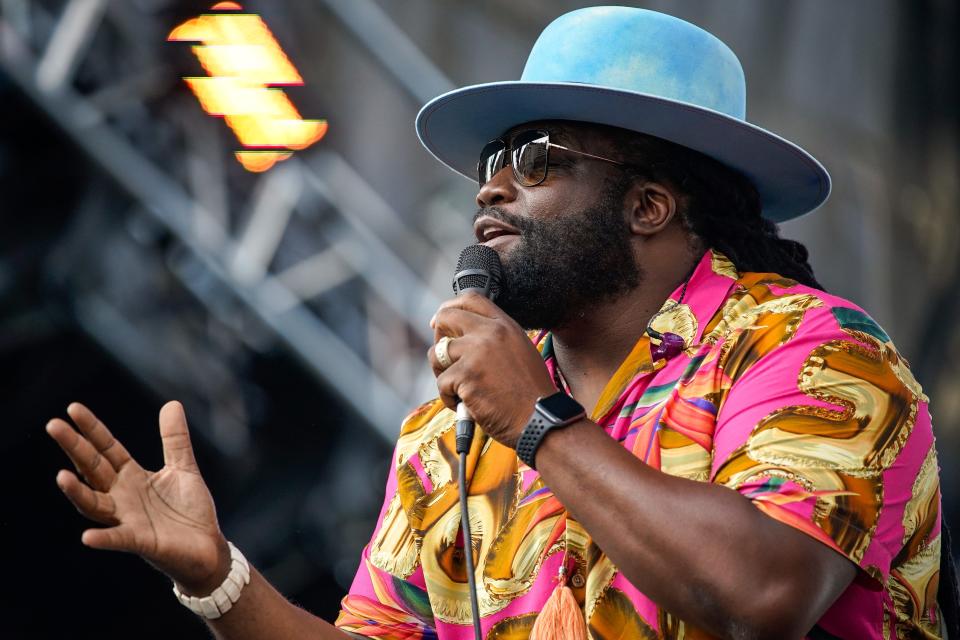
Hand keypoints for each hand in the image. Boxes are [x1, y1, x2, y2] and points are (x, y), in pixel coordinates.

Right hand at [46, 401, 230, 594]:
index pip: (106, 448)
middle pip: (93, 469)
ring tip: (61, 476)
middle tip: (53, 425)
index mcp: (132, 477)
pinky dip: (104, 538)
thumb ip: (174, 439)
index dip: (92, 429)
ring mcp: (128, 519)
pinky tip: (87, 536)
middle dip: (74, 448)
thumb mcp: (183, 468)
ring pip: (95, 504)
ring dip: (77, 492)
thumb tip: (172, 403)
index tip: (72, 407)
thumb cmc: (190, 510)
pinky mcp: (141, 541)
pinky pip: (119, 539)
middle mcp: (122, 496)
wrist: (207, 547)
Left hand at [428, 292, 555, 445]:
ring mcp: (476, 353)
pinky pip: (441, 382)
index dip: (450, 307)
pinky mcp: (465, 375)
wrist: (540, 419)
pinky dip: (449, 398)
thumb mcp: (519, 353)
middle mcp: (490, 333)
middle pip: (445, 317)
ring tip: (461, 389)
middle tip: (443, 357)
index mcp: (505, 326)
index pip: (471, 299)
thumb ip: (494, 340)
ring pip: (437, 353)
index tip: (440, 322)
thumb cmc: (531, 395)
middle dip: (437, 336)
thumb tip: (462, 337)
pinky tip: (467, 405)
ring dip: (443, 373)